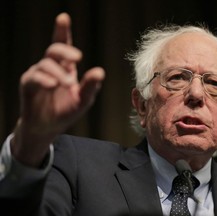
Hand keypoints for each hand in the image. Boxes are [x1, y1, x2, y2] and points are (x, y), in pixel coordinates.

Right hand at [11, 13, 104, 166]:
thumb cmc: (66, 111)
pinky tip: (53, 85)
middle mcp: (51, 67)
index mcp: (65, 68)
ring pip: (46, 63)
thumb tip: (101, 71)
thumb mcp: (83, 100)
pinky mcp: (28, 85)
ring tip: (68, 83)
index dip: (62, 31)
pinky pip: (34, 77)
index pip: (64, 46)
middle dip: (65, 49)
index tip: (63, 17)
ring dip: (58, 72)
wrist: (48, 127)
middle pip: (54, 49)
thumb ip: (90, 86)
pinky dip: (44, 80)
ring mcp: (38, 74)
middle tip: (77, 57)